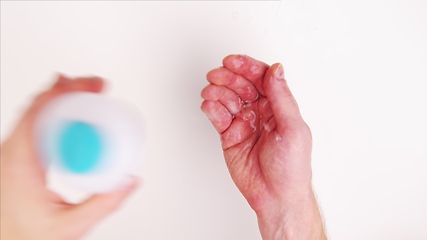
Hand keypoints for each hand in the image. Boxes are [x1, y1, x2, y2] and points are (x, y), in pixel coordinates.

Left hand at [0, 75, 137, 239]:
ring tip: (86, 90)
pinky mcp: (18, 157)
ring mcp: (12, 154)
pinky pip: (34, 124)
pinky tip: (68, 110)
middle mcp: (10, 154)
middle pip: (37, 107)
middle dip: (68, 88)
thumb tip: (129, 180)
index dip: (61, 93)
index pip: (37, 114)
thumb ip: (104, 204)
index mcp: (19, 164)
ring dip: (60, 97)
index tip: (85, 85)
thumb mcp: (71, 226)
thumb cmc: (27, 237)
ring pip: (34, 113)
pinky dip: (54, 111)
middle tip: (94, 85)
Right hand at [201, 55, 325, 238]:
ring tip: (211, 92)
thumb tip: (276, 69)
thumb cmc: (291, 166)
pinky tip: (209, 105)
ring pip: (227, 98)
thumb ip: (282, 97)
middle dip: (228, 77)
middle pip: (241, 85)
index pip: (260, 78)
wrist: (276, 196)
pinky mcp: (229, 135)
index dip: (246, 67)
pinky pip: (217, 116)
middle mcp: (260, 111)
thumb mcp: (292, 127)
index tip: (232, 61)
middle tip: (217, 75)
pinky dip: (211, 108)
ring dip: (217, 91)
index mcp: (278, 106)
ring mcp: (243, 122)